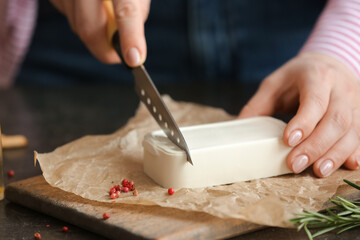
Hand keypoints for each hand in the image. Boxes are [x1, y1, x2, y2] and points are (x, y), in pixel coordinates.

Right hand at [50, 0, 149, 65]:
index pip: (125, 9)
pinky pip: (67, 16)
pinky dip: (80, 19)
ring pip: (77, 26)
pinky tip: (87, 4)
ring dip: (94, 32)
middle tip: (117, 56)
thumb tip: (129, 43)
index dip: (130, 36)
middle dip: (104, 49)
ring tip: (103, 13)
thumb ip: (135, 11)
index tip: (134, 59)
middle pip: (89, 27)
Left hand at [239, 52, 359, 176]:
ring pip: (352, 130)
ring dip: (335, 153)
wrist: (327, 64)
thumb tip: (237, 128)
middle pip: (336, 119)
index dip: (304, 122)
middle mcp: (340, 88)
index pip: (314, 100)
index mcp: (316, 76)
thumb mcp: (273, 84)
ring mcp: (355, 101)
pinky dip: (357, 151)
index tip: (288, 141)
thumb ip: (258, 105)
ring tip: (318, 171)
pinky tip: (349, 165)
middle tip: (295, 164)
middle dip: (316, 145)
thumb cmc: (296, 77)